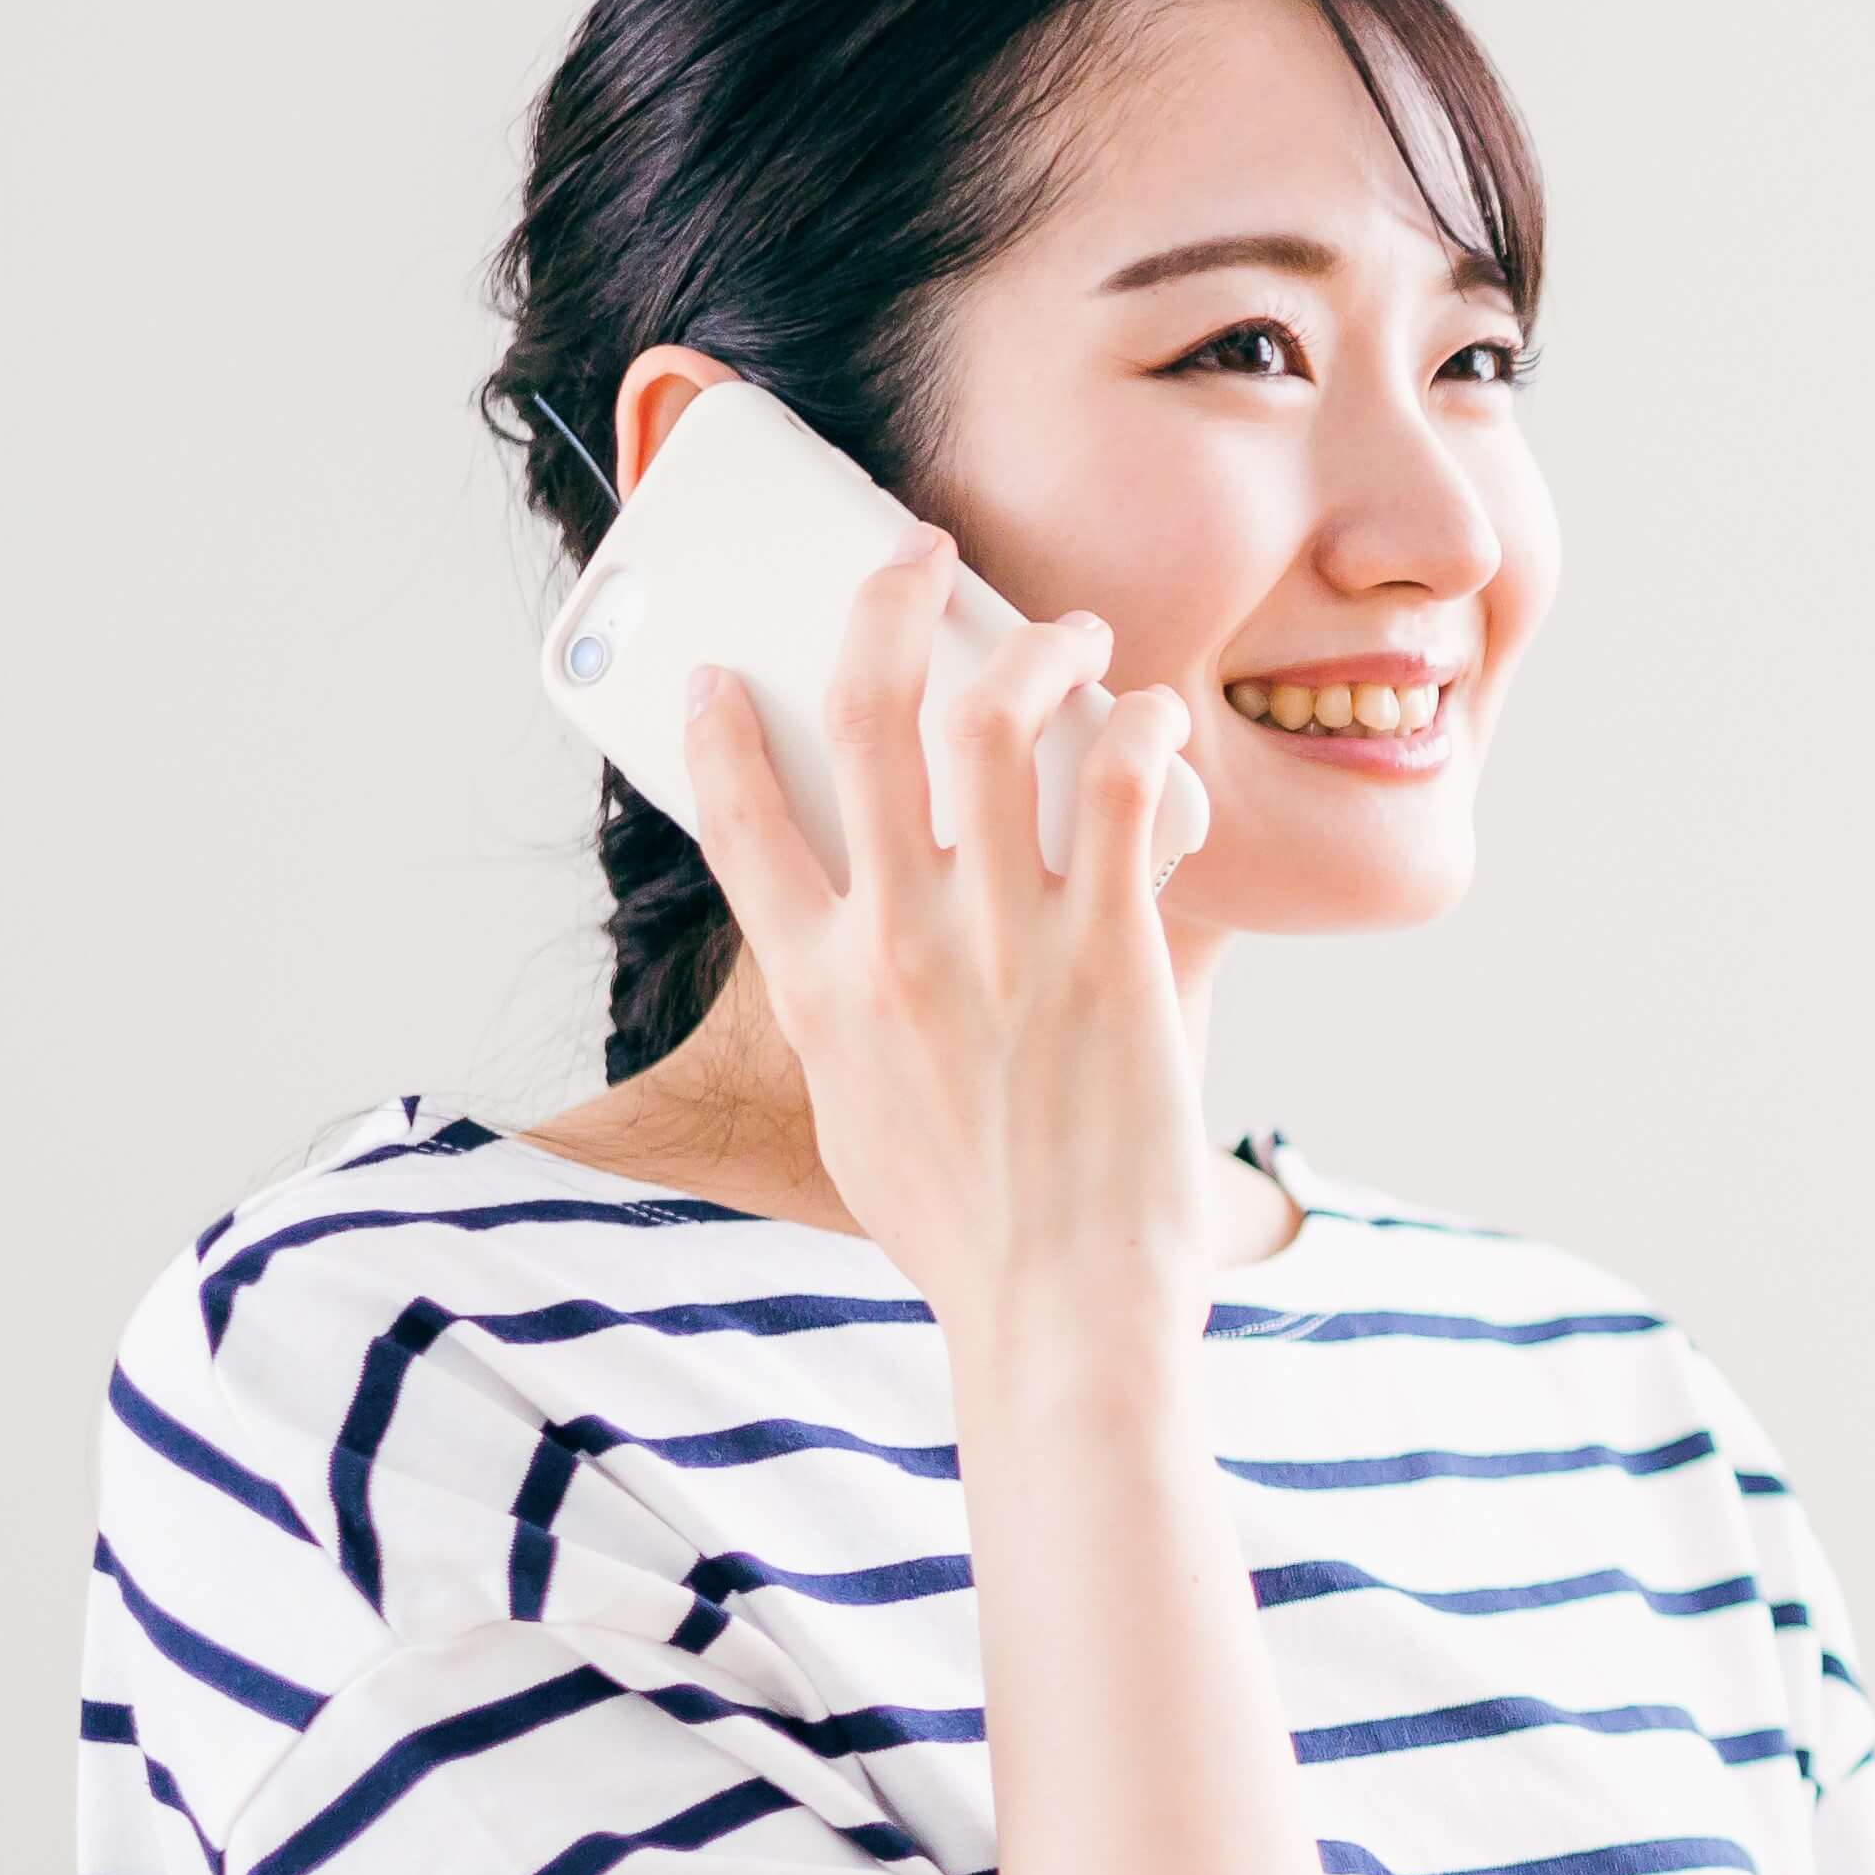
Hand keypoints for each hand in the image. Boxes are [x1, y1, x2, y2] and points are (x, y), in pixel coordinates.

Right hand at [683, 532, 1211, 1373]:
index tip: (720, 676)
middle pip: (864, 714)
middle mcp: (895, 945)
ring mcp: (1002, 942)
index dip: (721, 729)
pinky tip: (1154, 724)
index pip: (738, 820)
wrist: (1060, 1315)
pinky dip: (1141, 730)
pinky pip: (1122, 788)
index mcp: (820, 989)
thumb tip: (867, 973)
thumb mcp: (863, 1124)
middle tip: (921, 558)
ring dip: (1037, 645)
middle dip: (887, 602)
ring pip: (994, 719)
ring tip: (1073, 632)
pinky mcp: (1110, 951)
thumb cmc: (971, 1237)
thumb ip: (856, 1028)